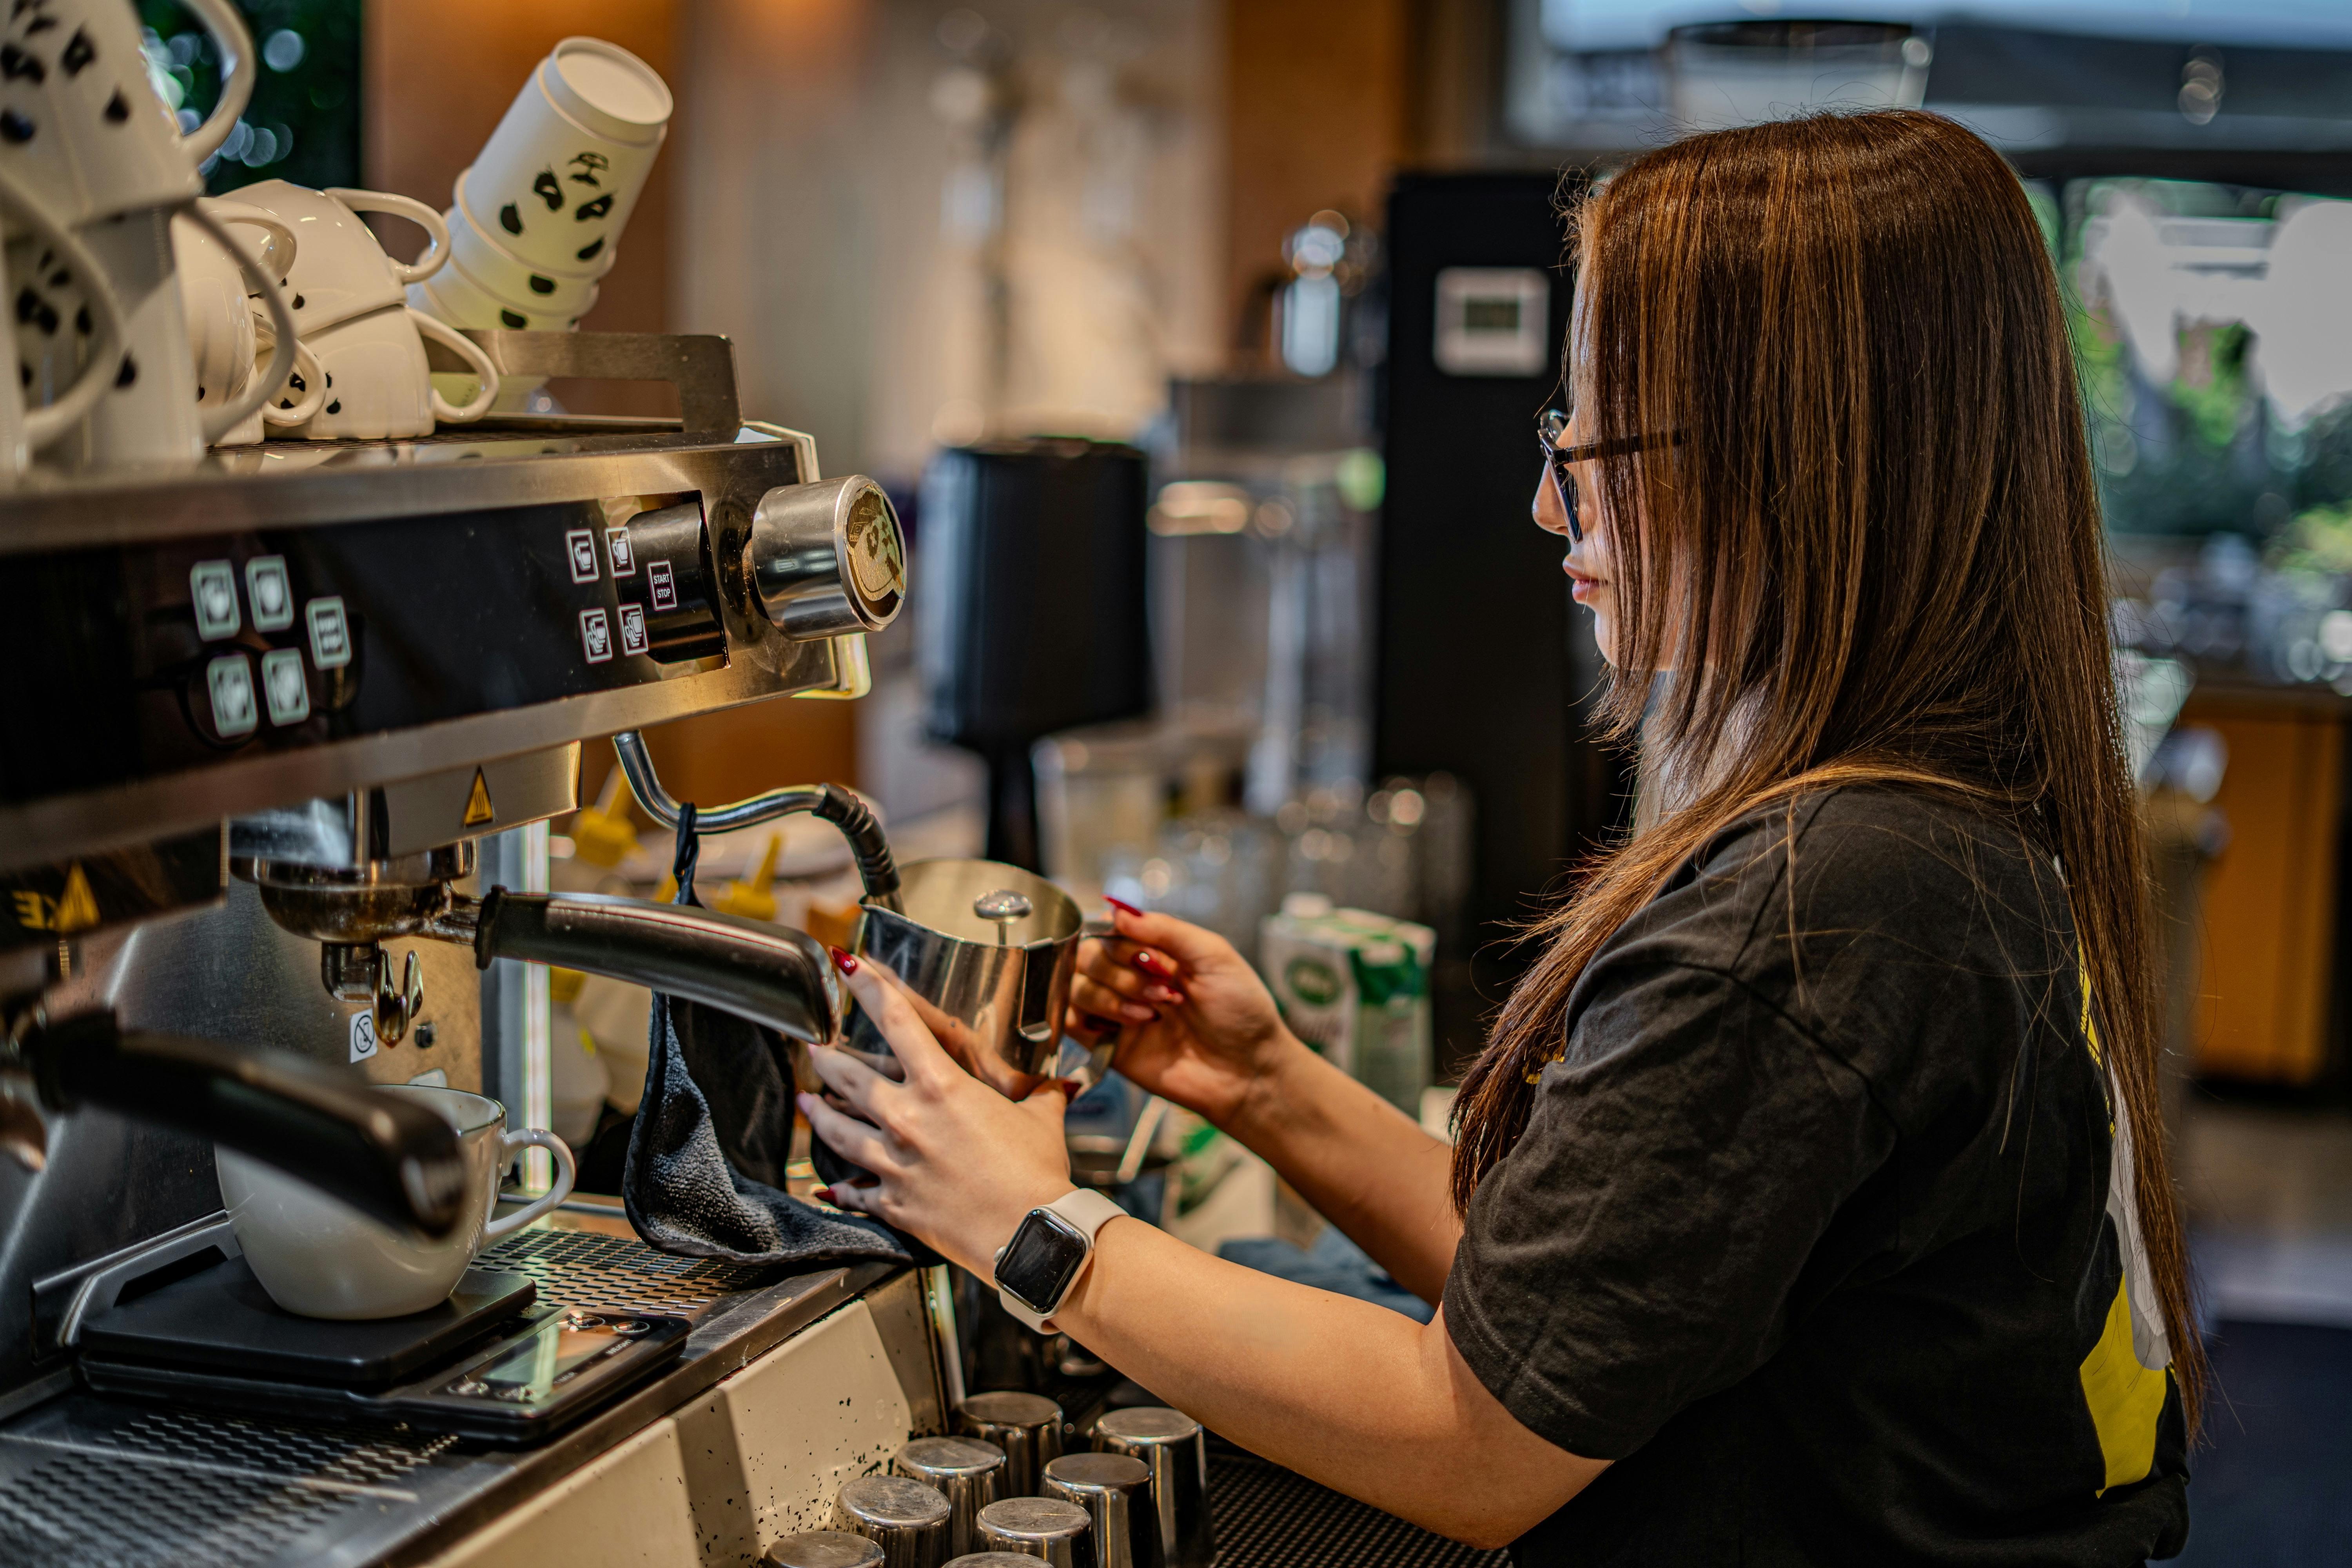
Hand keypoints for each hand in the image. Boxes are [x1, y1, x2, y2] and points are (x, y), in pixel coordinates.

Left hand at [800, 949, 1075, 1275]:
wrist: (1032, 1234)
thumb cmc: (1038, 1173)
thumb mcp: (1042, 1119)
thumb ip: (1043, 1095)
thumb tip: (1062, 1084)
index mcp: (942, 1086)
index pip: (895, 1020)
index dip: (867, 986)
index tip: (847, 966)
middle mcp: (908, 1119)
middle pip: (849, 1077)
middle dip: (827, 1059)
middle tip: (814, 1048)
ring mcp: (894, 1163)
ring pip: (837, 1131)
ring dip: (819, 1115)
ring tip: (807, 1103)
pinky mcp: (893, 1204)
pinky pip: (853, 1193)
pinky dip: (837, 1190)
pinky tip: (825, 1188)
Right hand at [1067, 902, 1301, 1128]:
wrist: (1248, 1071)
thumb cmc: (1242, 1012)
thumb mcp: (1214, 955)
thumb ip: (1166, 930)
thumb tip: (1117, 912)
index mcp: (1156, 952)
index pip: (1109, 930)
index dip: (1120, 941)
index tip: (1147, 957)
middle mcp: (1131, 979)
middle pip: (1086, 956)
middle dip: (1119, 973)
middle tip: (1161, 993)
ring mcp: (1117, 1012)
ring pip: (1075, 987)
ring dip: (1110, 997)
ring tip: (1151, 1015)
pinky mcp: (1109, 1046)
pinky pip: (1071, 1023)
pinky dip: (1090, 1019)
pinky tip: (1129, 1027)